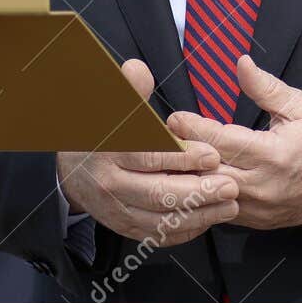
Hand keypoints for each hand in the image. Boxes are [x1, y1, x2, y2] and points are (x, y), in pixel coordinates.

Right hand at [56, 59, 240, 244]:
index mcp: (109, 151)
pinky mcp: (124, 227)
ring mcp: (117, 210)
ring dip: (198, 215)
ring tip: (229, 205)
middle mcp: (111, 184)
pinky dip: (183, 230)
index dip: (182, 157)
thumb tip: (138, 68)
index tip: (212, 154)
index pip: (149, 155)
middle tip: (230, 186)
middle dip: (198, 192)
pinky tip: (207, 219)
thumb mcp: (109, 106)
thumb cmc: (101, 133)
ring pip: (160, 220)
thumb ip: (129, 89)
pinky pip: (156, 235)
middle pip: (157, 194)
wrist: (71, 170)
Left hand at [166, 56, 301, 230]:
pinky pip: (218, 209)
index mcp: (272, 154)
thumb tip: (241, 63)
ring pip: (208, 195)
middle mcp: (260, 184)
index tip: (172, 118)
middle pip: (207, 170)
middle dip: (180, 154)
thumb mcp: (301, 107)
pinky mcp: (253, 221)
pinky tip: (182, 184)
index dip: (193, 129)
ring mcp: (255, 207)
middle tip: (153, 139)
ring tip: (160, 162)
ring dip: (185, 178)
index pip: (221, 140)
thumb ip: (266, 88)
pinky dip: (200, 197)